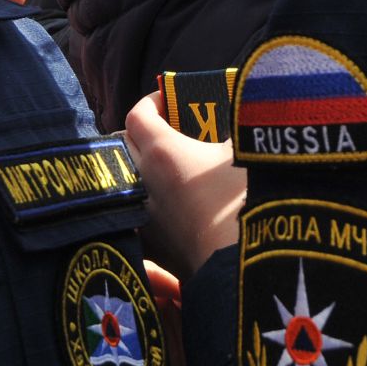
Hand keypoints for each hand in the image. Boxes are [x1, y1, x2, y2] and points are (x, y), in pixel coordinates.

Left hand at [124, 90, 244, 279]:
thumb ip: (234, 135)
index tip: (167, 99)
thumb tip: (238, 124)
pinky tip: (167, 204)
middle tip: (164, 129)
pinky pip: (135, 211)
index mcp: (163, 151)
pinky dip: (145, 200)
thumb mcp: (245, 157)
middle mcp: (142, 179)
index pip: (137, 114)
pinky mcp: (148, 243)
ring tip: (166, 167)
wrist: (241, 266)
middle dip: (139, 131)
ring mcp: (141, 213)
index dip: (150, 102)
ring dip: (139, 167)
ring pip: (125, 179)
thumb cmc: (245, 203)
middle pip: (121, 143)